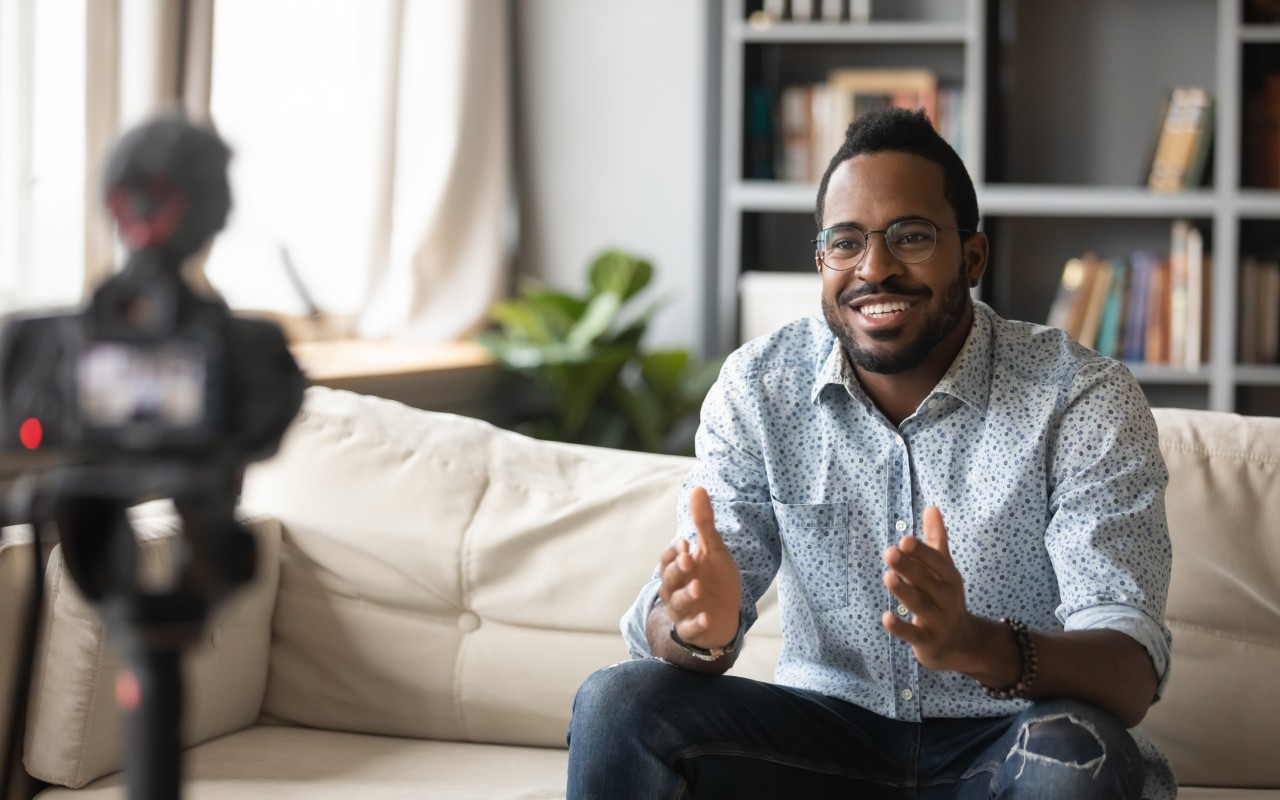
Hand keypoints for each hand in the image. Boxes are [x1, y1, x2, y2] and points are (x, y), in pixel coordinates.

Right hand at [657, 487, 742, 650]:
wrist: (728, 613)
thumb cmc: (716, 578)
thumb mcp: (714, 550)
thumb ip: (704, 523)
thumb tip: (698, 487)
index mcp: (679, 569)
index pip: (667, 559)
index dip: (673, 552)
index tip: (685, 542)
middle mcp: (675, 590)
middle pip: (668, 580)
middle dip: (677, 570)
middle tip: (689, 559)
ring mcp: (683, 611)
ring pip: (677, 604)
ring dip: (687, 595)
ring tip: (699, 588)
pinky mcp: (694, 630)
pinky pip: (690, 630)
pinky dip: (696, 625)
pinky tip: (707, 618)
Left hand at [881, 506, 984, 672]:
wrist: (961, 643)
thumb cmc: (945, 598)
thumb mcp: (944, 570)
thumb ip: (936, 540)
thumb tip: (931, 507)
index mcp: (950, 579)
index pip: (938, 563)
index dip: (923, 552)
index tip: (905, 539)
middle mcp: (947, 599)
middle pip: (928, 582)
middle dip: (910, 567)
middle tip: (890, 551)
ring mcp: (939, 621)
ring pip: (921, 606)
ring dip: (905, 592)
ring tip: (888, 577)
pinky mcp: (928, 641)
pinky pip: (914, 634)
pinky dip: (901, 628)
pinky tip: (886, 618)